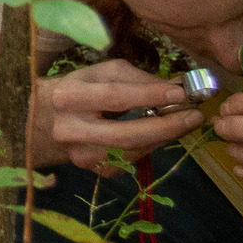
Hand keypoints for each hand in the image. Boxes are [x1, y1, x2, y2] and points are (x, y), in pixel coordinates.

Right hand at [32, 59, 210, 169]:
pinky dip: (151, 147)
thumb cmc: (82, 89)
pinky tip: (162, 134)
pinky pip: (131, 160)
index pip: (114, 97)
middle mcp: (69, 130)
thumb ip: (138, 79)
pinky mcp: (93, 170)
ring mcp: (80, 155)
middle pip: (125, 134)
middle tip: (194, 116)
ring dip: (163, 137)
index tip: (181, 93)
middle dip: (165, 126)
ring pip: (132, 152)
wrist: (47, 119)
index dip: (149, 96)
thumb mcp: (104, 73)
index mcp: (69, 97)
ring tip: (185, 123)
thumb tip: (178, 86)